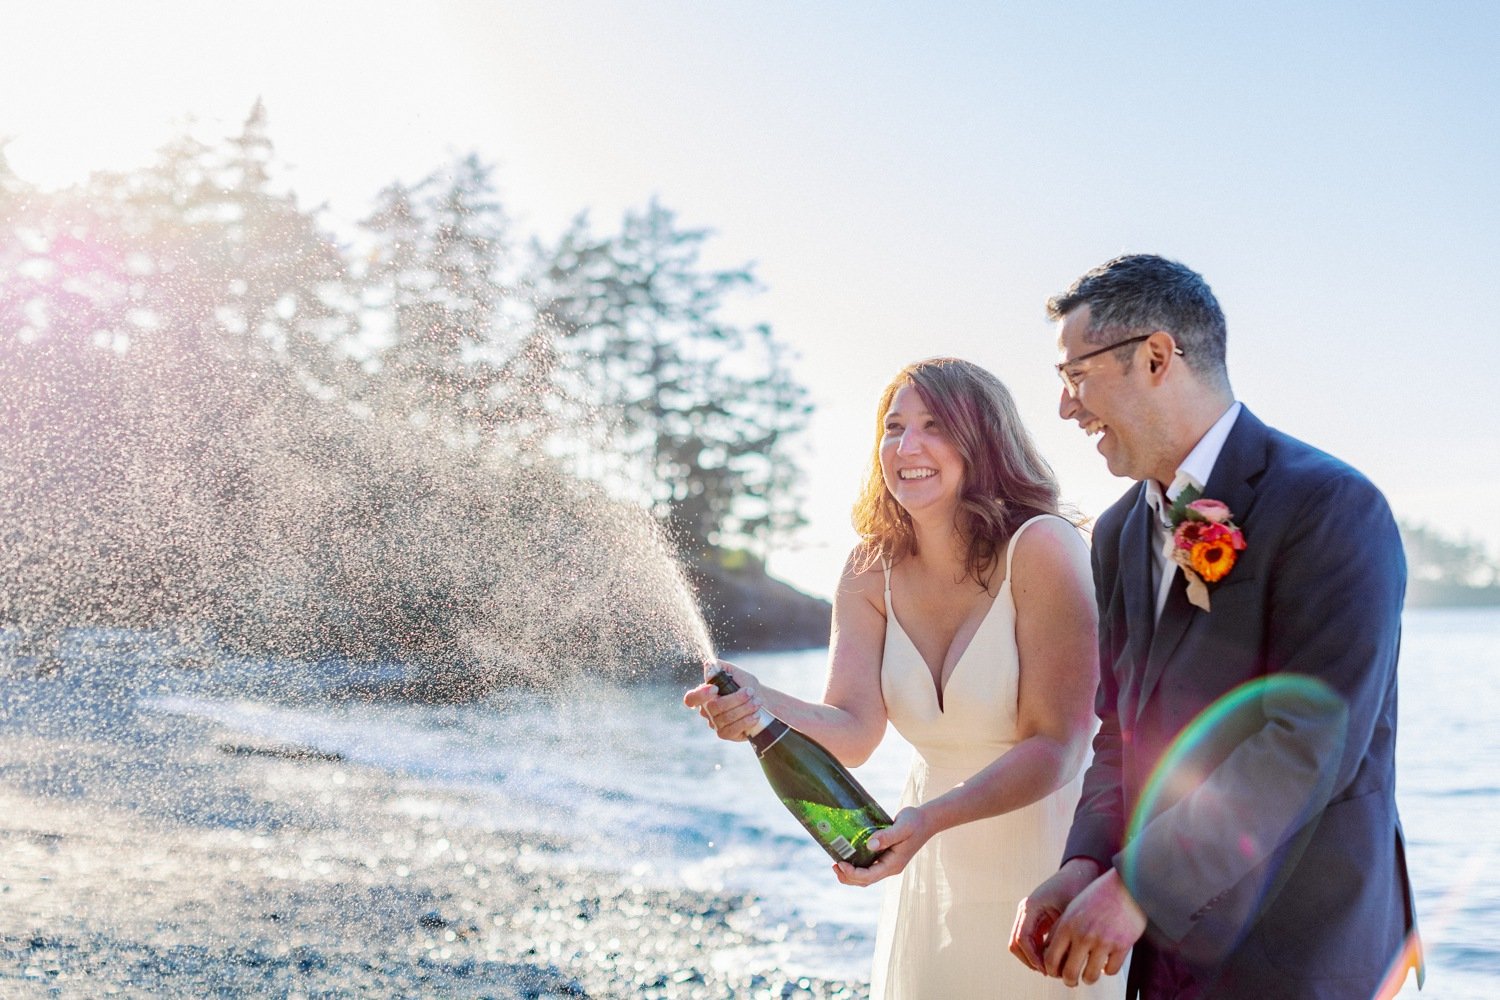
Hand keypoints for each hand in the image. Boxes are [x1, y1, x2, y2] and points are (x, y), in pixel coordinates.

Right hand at [681, 660, 763, 741]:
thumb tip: (708, 666)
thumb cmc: (746, 685)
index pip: (691, 698)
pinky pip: (733, 729)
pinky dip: (746, 721)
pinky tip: (755, 715)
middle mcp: (706, 710)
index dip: (700, 695)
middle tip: (750, 692)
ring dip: (744, 708)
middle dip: (735, 699)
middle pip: (714, 707)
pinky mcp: (725, 734)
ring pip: (726, 717)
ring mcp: (715, 723)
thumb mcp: (735, 672)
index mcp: (704, 694)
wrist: (762, 701)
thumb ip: (720, 668)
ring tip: (757, 702)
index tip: (715, 689)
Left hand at [831, 806, 932, 887]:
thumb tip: (870, 845)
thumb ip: (887, 836)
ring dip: (850, 874)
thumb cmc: (915, 822)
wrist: (926, 820)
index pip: (869, 876)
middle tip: (834, 865)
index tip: (840, 863)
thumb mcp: (902, 827)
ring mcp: (888, 863)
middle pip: (865, 880)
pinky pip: (868, 867)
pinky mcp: (885, 857)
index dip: (853, 873)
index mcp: (893, 864)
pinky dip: (856, 865)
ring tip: (836, 864)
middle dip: (848, 876)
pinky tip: (848, 855)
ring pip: (866, 876)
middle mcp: (889, 867)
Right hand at [1010, 857, 1100, 972]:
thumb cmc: (1077, 889)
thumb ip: (1058, 937)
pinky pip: (1029, 940)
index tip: (1048, 969)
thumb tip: (1054, 962)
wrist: (1080, 873)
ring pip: (1020, 943)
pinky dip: (1037, 951)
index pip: (1022, 938)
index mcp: (1031, 906)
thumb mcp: (1069, 915)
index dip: (1033, 957)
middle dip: (1030, 960)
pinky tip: (1053, 958)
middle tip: (1049, 972)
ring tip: (1052, 967)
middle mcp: (1025, 910)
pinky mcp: (1034, 918)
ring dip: (1032, 957)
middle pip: (1016, 943)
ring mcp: (1027, 914)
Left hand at [1042, 867, 1144, 986]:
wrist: (1126, 884)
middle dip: (1068, 980)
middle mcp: (1083, 935)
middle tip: (1071, 980)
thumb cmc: (1097, 896)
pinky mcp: (1122, 946)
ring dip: (1088, 978)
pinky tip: (1105, 963)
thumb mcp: (1072, 908)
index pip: (1050, 959)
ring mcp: (1103, 941)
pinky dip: (1107, 970)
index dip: (1051, 970)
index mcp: (1067, 925)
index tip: (1056, 972)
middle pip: (1069, 973)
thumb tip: (1049, 954)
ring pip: (1090, 977)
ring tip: (1088, 975)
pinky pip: (1110, 971)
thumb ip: (1060, 930)